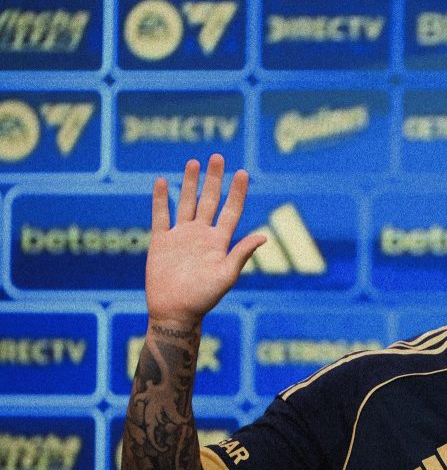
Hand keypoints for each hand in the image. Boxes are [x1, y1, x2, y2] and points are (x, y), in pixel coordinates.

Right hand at [146, 154, 264, 327]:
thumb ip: (241, 254)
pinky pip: (160, 216)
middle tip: (217, 157)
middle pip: (209, 200)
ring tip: (194, 162)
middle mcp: (201, 235)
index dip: (237, 192)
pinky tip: (161, 182)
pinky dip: (160, 199)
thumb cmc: (204, 298)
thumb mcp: (226, 275)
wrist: (175, 312)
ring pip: (186, 203)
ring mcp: (181, 237)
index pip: (231, 210)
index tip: (243, 172)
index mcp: (219, 242)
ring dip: (189, 183)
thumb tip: (264, 237)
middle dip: (213, 179)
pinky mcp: (161, 242)